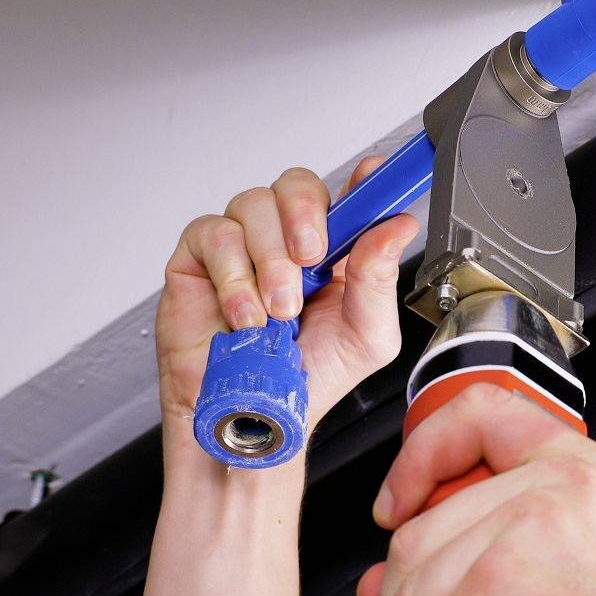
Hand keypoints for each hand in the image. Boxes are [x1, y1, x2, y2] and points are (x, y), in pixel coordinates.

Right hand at [155, 159, 418, 460]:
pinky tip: (245, 314)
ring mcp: (241, 246)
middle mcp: (286, 241)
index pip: (347, 198)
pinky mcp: (198, 260)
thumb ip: (380, 279)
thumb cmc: (305, 381)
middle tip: (311, 260)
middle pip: (295, 184)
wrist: (251, 420)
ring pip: (253, 205)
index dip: (362, 181)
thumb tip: (397, 226)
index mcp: (333, 253)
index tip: (375, 175)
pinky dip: (234, 276)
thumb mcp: (365, 338)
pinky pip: (213, 234)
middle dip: (306, 216)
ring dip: (270, 260)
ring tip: (278, 310)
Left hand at [355, 384, 595, 595]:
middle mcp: (558, 488)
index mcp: (580, 471)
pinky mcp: (500, 595)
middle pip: (418, 531)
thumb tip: (378, 581)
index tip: (397, 503)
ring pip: (404, 595)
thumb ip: (479, 555)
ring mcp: (527, 535)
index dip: (421, 454)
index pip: (479, 413)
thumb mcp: (559, 579)